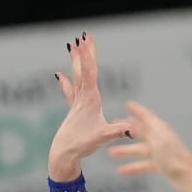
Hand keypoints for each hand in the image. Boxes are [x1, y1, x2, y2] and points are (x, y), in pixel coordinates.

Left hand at [47, 32, 133, 182]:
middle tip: (83, 36)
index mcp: (90, 100)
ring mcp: (77, 104)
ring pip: (77, 77)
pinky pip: (70, 91)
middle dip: (84, 52)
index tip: (87, 39)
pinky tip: (59, 74)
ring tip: (73, 46)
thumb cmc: (82, 144)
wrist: (63, 154)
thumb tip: (133, 127)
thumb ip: (118, 131)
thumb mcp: (103, 137)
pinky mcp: (74, 111)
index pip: (90, 72)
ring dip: (76, 61)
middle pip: (84, 70)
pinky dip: (65, 81)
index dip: (90, 54)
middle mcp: (82, 98)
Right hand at [109, 101, 191, 191]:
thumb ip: (143, 131)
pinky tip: (122, 170)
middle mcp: (159, 138)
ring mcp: (160, 152)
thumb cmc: (174, 157)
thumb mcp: (156, 140)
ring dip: (125, 151)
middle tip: (113, 128)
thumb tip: (131, 123)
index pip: (146, 116)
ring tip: (111, 152)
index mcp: (160, 129)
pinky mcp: (160, 165)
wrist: (188, 176)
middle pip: (140, 132)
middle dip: (126, 130)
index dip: (137, 110)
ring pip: (139, 149)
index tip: (128, 105)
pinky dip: (132, 167)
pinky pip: (143, 164)